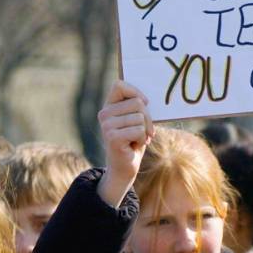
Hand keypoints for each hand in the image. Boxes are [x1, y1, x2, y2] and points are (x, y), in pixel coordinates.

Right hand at [96, 80, 152, 206]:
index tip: (145, 103)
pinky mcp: (112, 137)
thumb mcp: (135, 120)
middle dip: (148, 118)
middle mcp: (104, 114)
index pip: (119, 85)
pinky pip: (139, 130)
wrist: (124, 168)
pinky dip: (142, 139)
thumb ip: (137, 107)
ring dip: (144, 131)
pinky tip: (133, 146)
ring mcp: (106, 125)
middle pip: (138, 103)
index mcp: (108, 106)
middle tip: (144, 132)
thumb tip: (146, 98)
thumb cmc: (133, 141)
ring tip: (136, 140)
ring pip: (140, 118)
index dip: (135, 91)